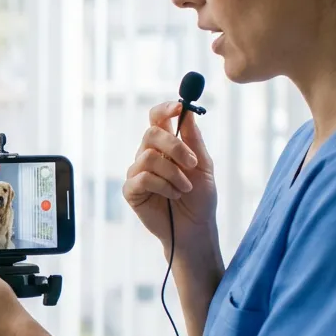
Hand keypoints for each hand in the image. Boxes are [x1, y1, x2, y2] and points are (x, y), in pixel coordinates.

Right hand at [123, 100, 217, 259]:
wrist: (195, 228)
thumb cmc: (200, 198)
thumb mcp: (204, 166)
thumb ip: (194, 140)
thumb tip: (187, 111)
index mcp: (166, 145)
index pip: (157, 118)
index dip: (165, 109)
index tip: (179, 107)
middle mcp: (148, 155)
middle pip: (151, 133)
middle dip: (175, 146)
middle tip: (192, 163)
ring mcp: (137, 172)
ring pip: (149, 157)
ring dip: (173, 173)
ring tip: (185, 188)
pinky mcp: (131, 190)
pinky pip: (143, 177)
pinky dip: (163, 186)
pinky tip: (173, 196)